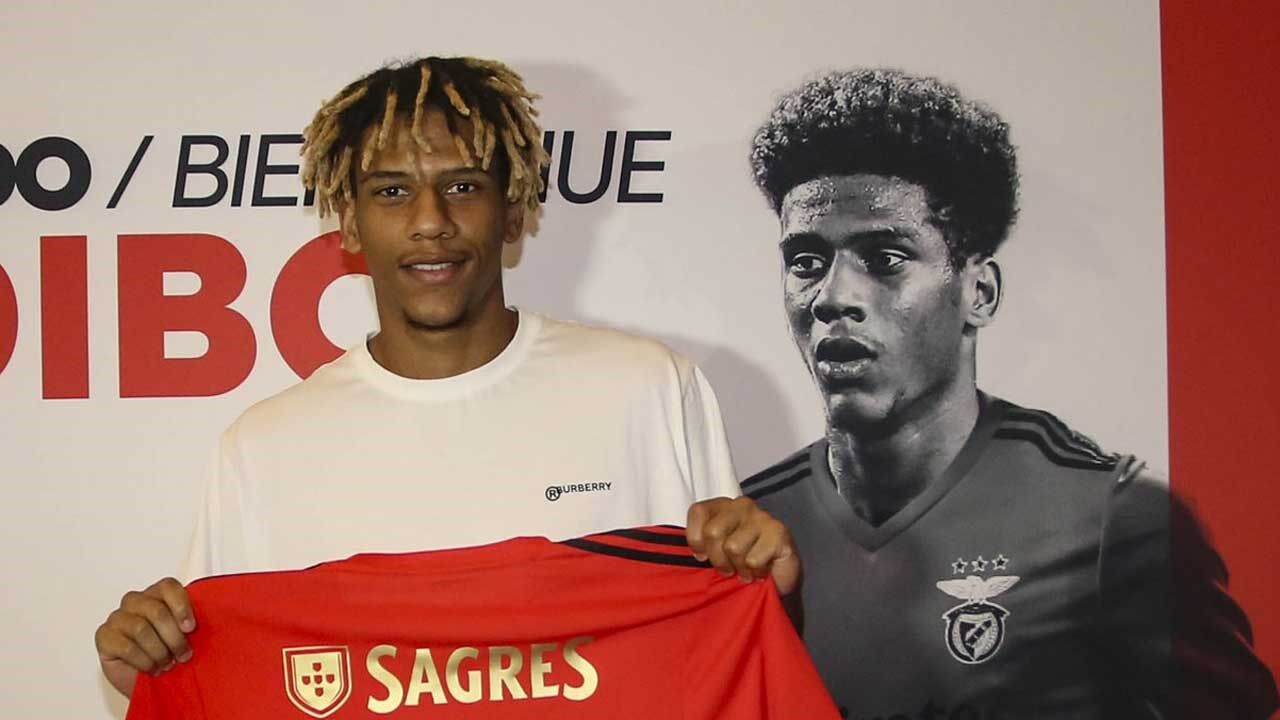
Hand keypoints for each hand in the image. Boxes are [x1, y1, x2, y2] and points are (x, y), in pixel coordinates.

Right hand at [94, 577, 195, 697]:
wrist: (148, 682)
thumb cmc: (169, 655)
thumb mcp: (186, 636)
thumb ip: (192, 622)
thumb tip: (220, 616)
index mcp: (157, 595)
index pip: (168, 587)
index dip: (182, 606)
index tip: (191, 628)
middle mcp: (135, 602)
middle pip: (156, 610)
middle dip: (174, 637)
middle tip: (184, 655)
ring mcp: (117, 618)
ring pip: (141, 629)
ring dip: (159, 651)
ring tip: (167, 664)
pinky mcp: (104, 636)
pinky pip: (126, 646)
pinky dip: (144, 660)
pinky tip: (152, 668)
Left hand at [686, 496, 801, 594]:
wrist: (778, 580)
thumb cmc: (742, 564)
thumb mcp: (715, 553)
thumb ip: (701, 546)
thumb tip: (693, 554)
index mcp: (721, 506)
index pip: (698, 512)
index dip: (696, 540)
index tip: (703, 557)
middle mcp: (741, 505)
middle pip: (713, 532)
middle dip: (718, 559)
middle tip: (729, 568)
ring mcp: (761, 516)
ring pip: (733, 548)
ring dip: (738, 568)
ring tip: (746, 569)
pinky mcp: (778, 532)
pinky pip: (753, 560)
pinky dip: (754, 572)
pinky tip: (761, 570)